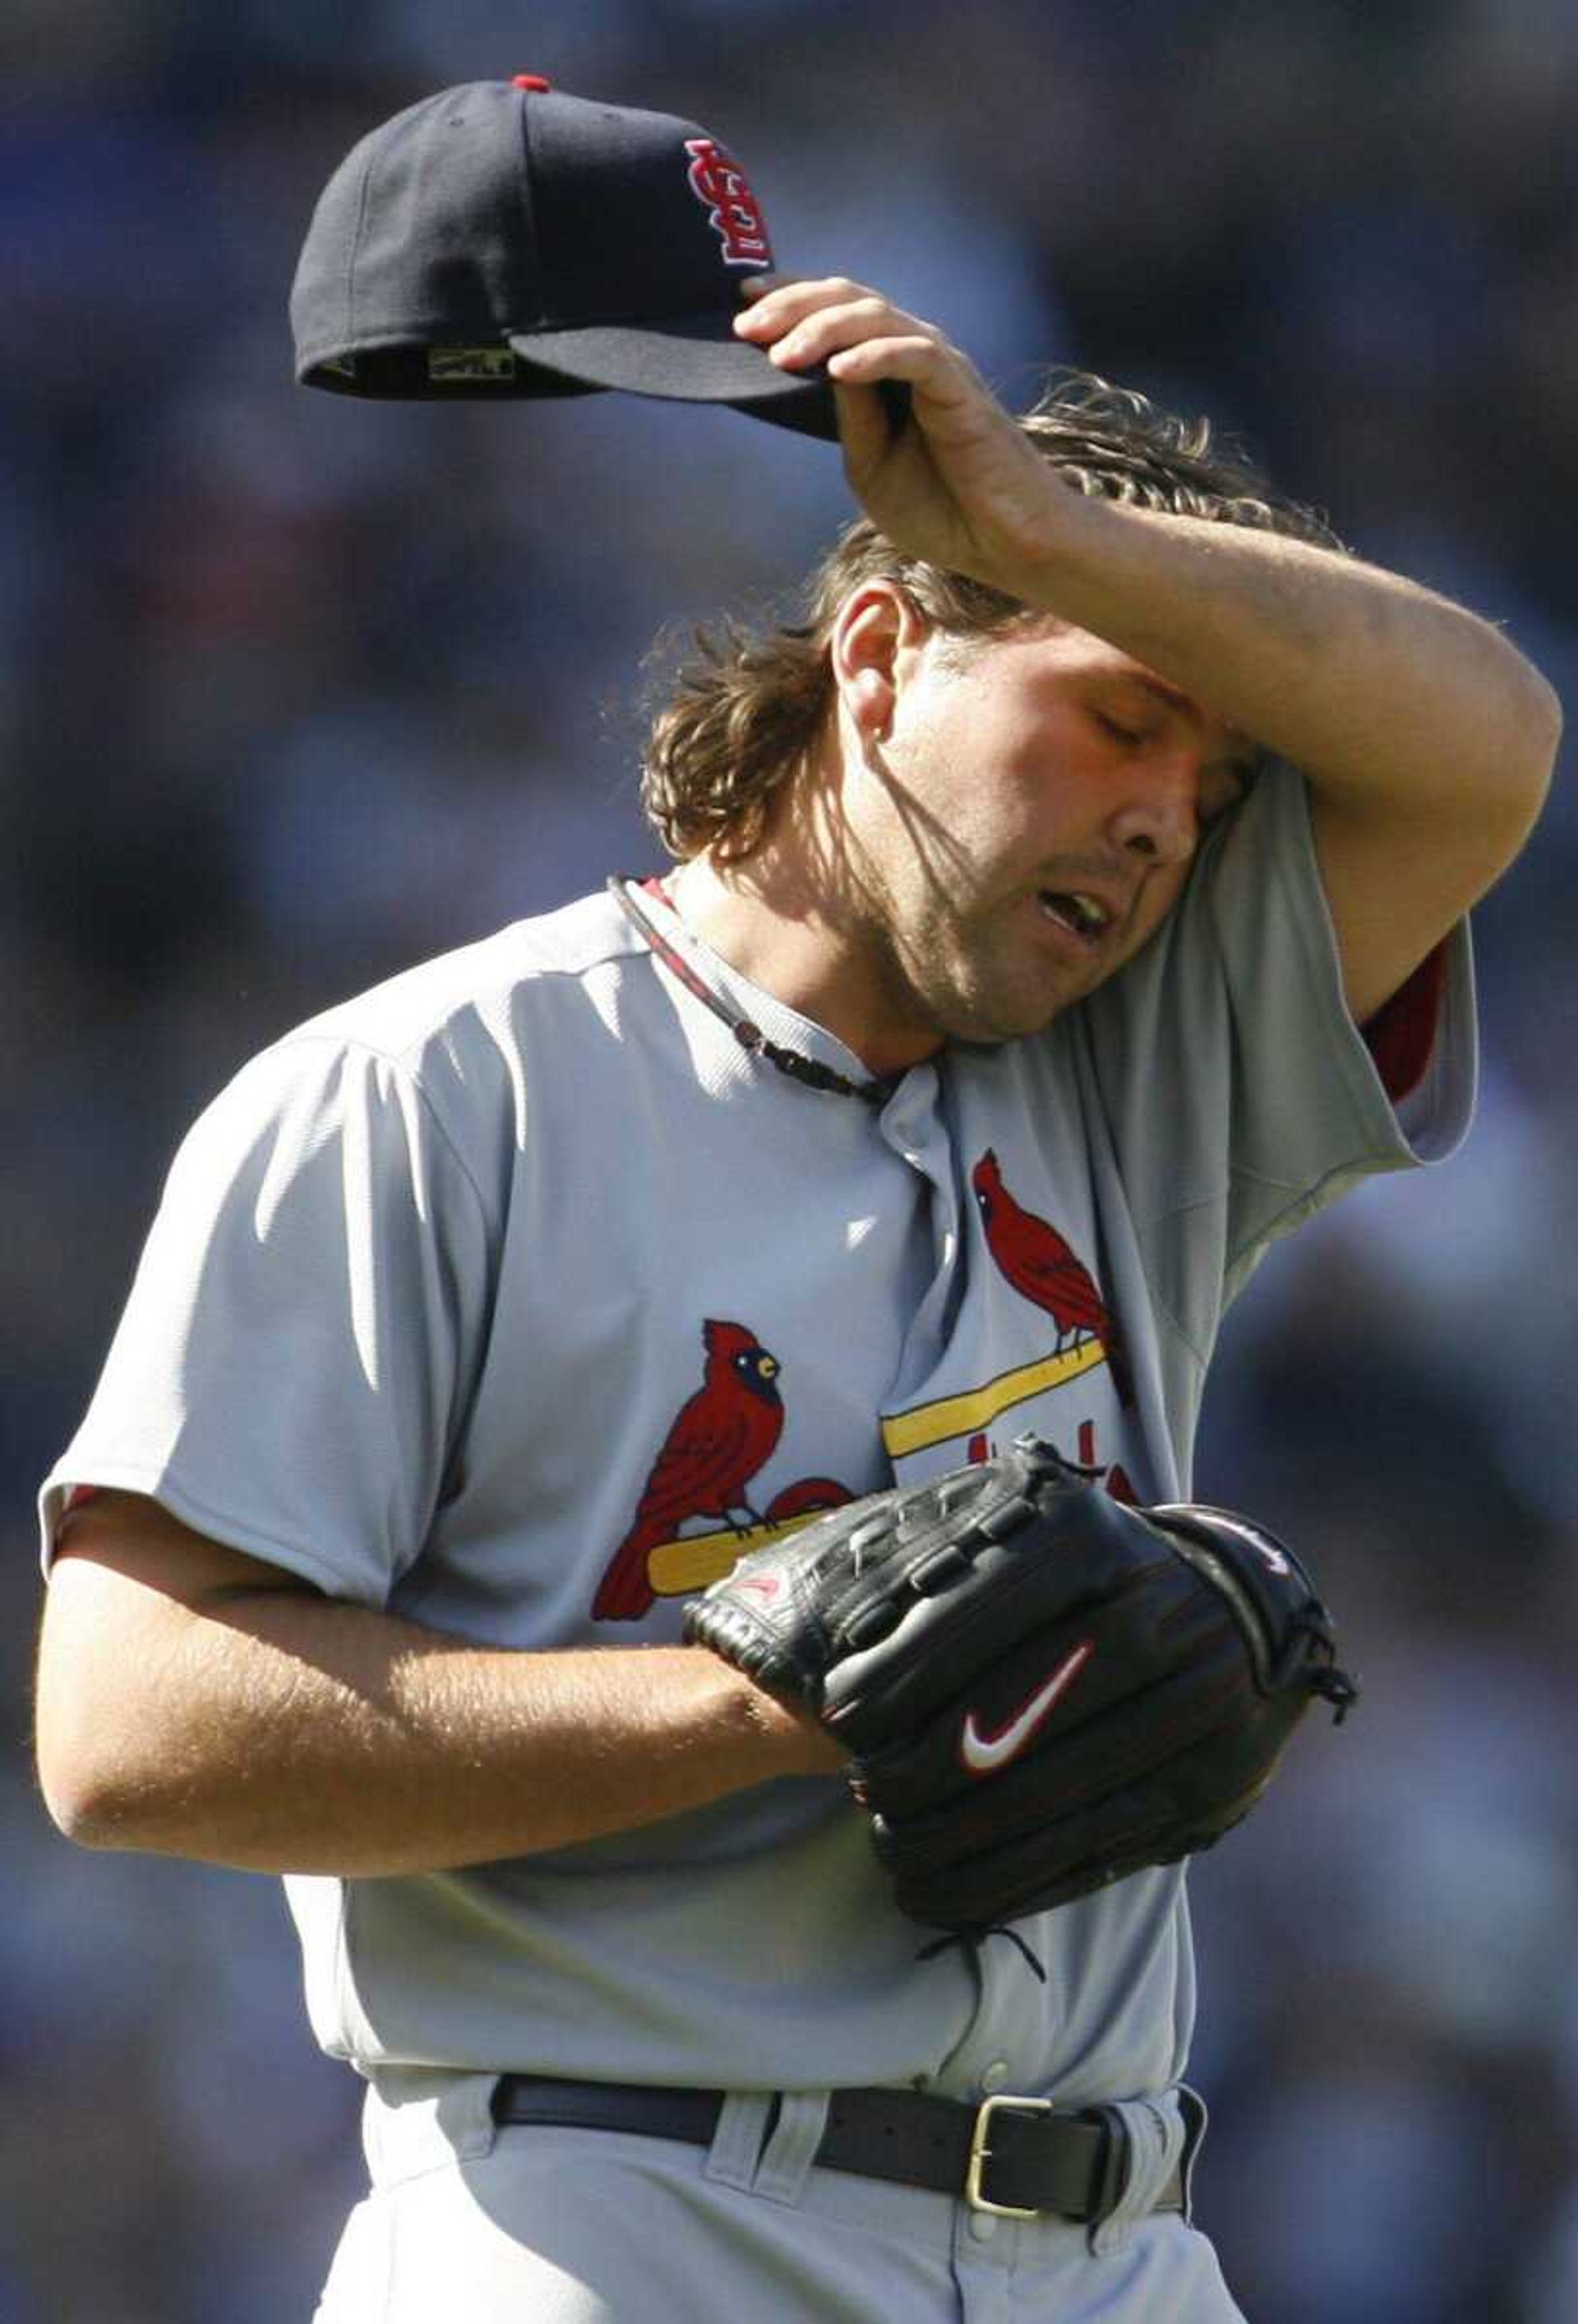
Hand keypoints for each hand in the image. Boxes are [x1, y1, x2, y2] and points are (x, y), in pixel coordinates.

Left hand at [733, 275, 1065, 594]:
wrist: (1000, 544)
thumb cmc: (942, 509)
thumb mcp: (871, 465)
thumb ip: (847, 417)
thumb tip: (816, 368)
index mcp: (888, 368)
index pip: (835, 311)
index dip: (789, 298)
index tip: (740, 303)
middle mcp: (912, 353)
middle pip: (849, 298)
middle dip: (792, 306)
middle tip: (747, 325)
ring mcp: (939, 365)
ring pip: (877, 317)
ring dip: (823, 329)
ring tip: (783, 354)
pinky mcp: (961, 387)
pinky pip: (915, 354)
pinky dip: (874, 356)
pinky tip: (837, 371)